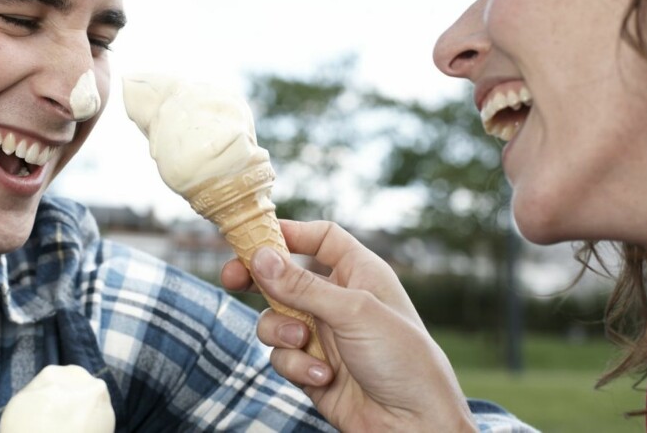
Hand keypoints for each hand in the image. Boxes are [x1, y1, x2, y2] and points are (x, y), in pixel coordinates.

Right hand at [221, 220, 474, 431]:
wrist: (414, 426)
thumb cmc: (403, 360)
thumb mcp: (353, 312)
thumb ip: (302, 286)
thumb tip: (260, 256)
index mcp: (359, 273)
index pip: (319, 238)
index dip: (288, 233)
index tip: (254, 236)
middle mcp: (338, 299)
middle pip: (285, 276)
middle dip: (258, 279)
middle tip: (232, 278)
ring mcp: (323, 335)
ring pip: (275, 319)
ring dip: (281, 331)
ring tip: (303, 343)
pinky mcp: (312, 367)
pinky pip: (282, 356)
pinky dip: (297, 365)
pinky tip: (324, 377)